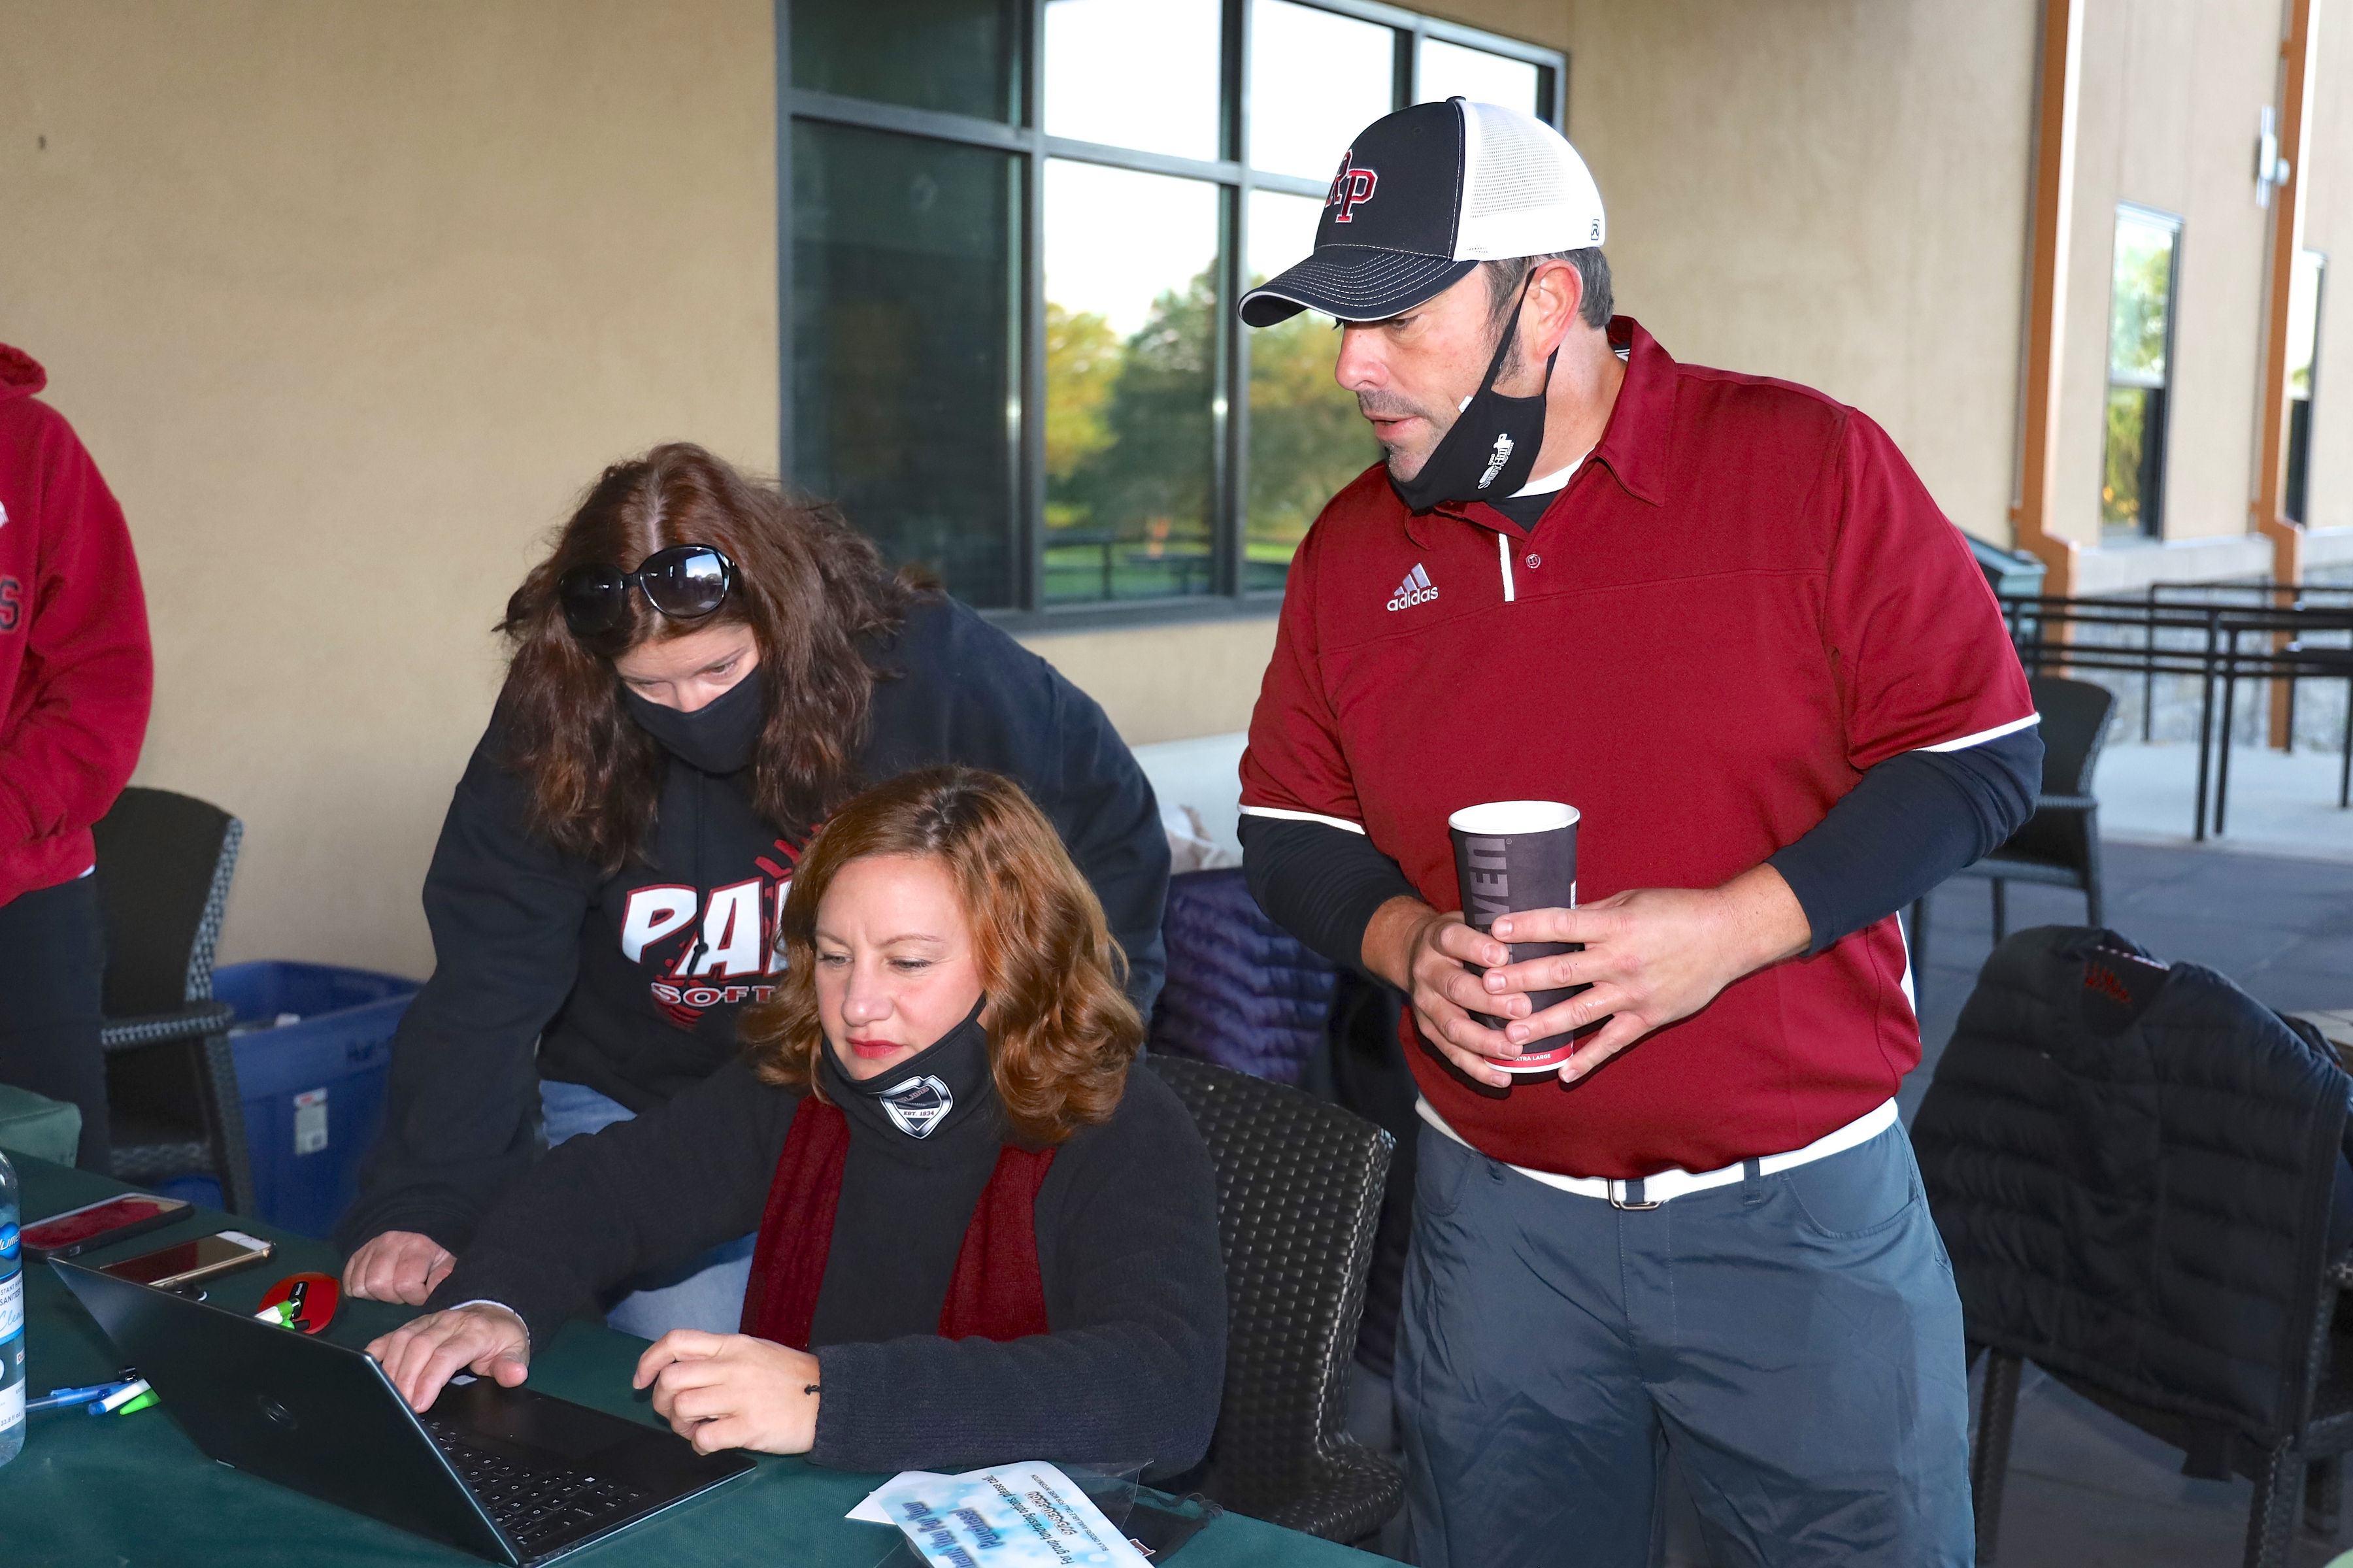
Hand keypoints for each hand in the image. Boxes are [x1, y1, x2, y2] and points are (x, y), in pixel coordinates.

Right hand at [344, 1230, 456, 1304]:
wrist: (417, 1230)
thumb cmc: (434, 1251)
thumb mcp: (448, 1261)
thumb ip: (444, 1276)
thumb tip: (432, 1290)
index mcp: (417, 1245)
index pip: (405, 1283)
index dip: (415, 1297)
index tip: (423, 1293)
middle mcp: (390, 1242)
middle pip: (378, 1285)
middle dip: (393, 1297)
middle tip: (404, 1291)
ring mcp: (370, 1245)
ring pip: (359, 1284)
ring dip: (375, 1294)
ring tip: (390, 1288)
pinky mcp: (356, 1252)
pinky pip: (347, 1279)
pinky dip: (358, 1289)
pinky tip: (374, 1286)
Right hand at [366, 1303, 530, 1411]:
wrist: (494, 1311)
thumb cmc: (500, 1337)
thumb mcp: (517, 1350)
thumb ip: (513, 1364)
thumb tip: (515, 1375)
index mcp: (474, 1331)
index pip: (447, 1354)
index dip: (430, 1378)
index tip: (419, 1404)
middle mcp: (448, 1322)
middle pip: (418, 1347)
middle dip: (406, 1380)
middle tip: (399, 1407)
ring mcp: (428, 1321)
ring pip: (401, 1340)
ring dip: (391, 1370)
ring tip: (387, 1397)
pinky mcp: (413, 1324)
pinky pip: (390, 1335)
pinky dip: (377, 1352)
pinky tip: (370, 1372)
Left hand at [633, 1330, 820, 1455]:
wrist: (832, 1399)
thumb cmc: (793, 1379)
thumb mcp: (756, 1352)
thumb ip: (721, 1356)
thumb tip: (680, 1369)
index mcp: (733, 1345)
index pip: (676, 1341)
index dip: (649, 1360)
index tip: (641, 1380)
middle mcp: (733, 1367)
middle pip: (671, 1379)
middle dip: (660, 1401)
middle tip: (673, 1413)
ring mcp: (741, 1396)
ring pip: (682, 1408)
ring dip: (679, 1425)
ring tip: (695, 1429)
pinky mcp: (749, 1426)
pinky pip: (704, 1437)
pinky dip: (699, 1445)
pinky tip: (711, 1443)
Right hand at [1362, 900, 1530, 1089]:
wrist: (1412, 951)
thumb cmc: (1459, 936)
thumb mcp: (1469, 919)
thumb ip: (1498, 927)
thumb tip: (1547, 932)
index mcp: (1438, 938)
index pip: (1454, 940)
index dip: (1476, 948)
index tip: (1503, 956)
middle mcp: (1427, 971)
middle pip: (1455, 988)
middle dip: (1489, 1002)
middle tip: (1524, 1008)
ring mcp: (1425, 1003)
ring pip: (1452, 1026)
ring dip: (1484, 1041)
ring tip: (1515, 1050)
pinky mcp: (1427, 1029)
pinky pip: (1451, 1053)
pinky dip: (1477, 1068)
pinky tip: (1503, 1079)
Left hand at [1482, 864, 1810, 1082]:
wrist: (1729, 936)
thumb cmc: (1677, 911)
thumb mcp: (1631, 901)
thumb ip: (1591, 915)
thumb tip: (1548, 921)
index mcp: (1615, 927)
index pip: (1561, 926)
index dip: (1527, 927)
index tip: (1495, 930)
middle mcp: (1621, 961)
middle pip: (1561, 972)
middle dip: (1521, 980)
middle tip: (1487, 986)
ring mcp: (1634, 994)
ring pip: (1580, 1012)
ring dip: (1543, 1024)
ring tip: (1510, 1033)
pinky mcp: (1648, 1018)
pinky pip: (1613, 1043)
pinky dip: (1588, 1060)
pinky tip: (1562, 1074)